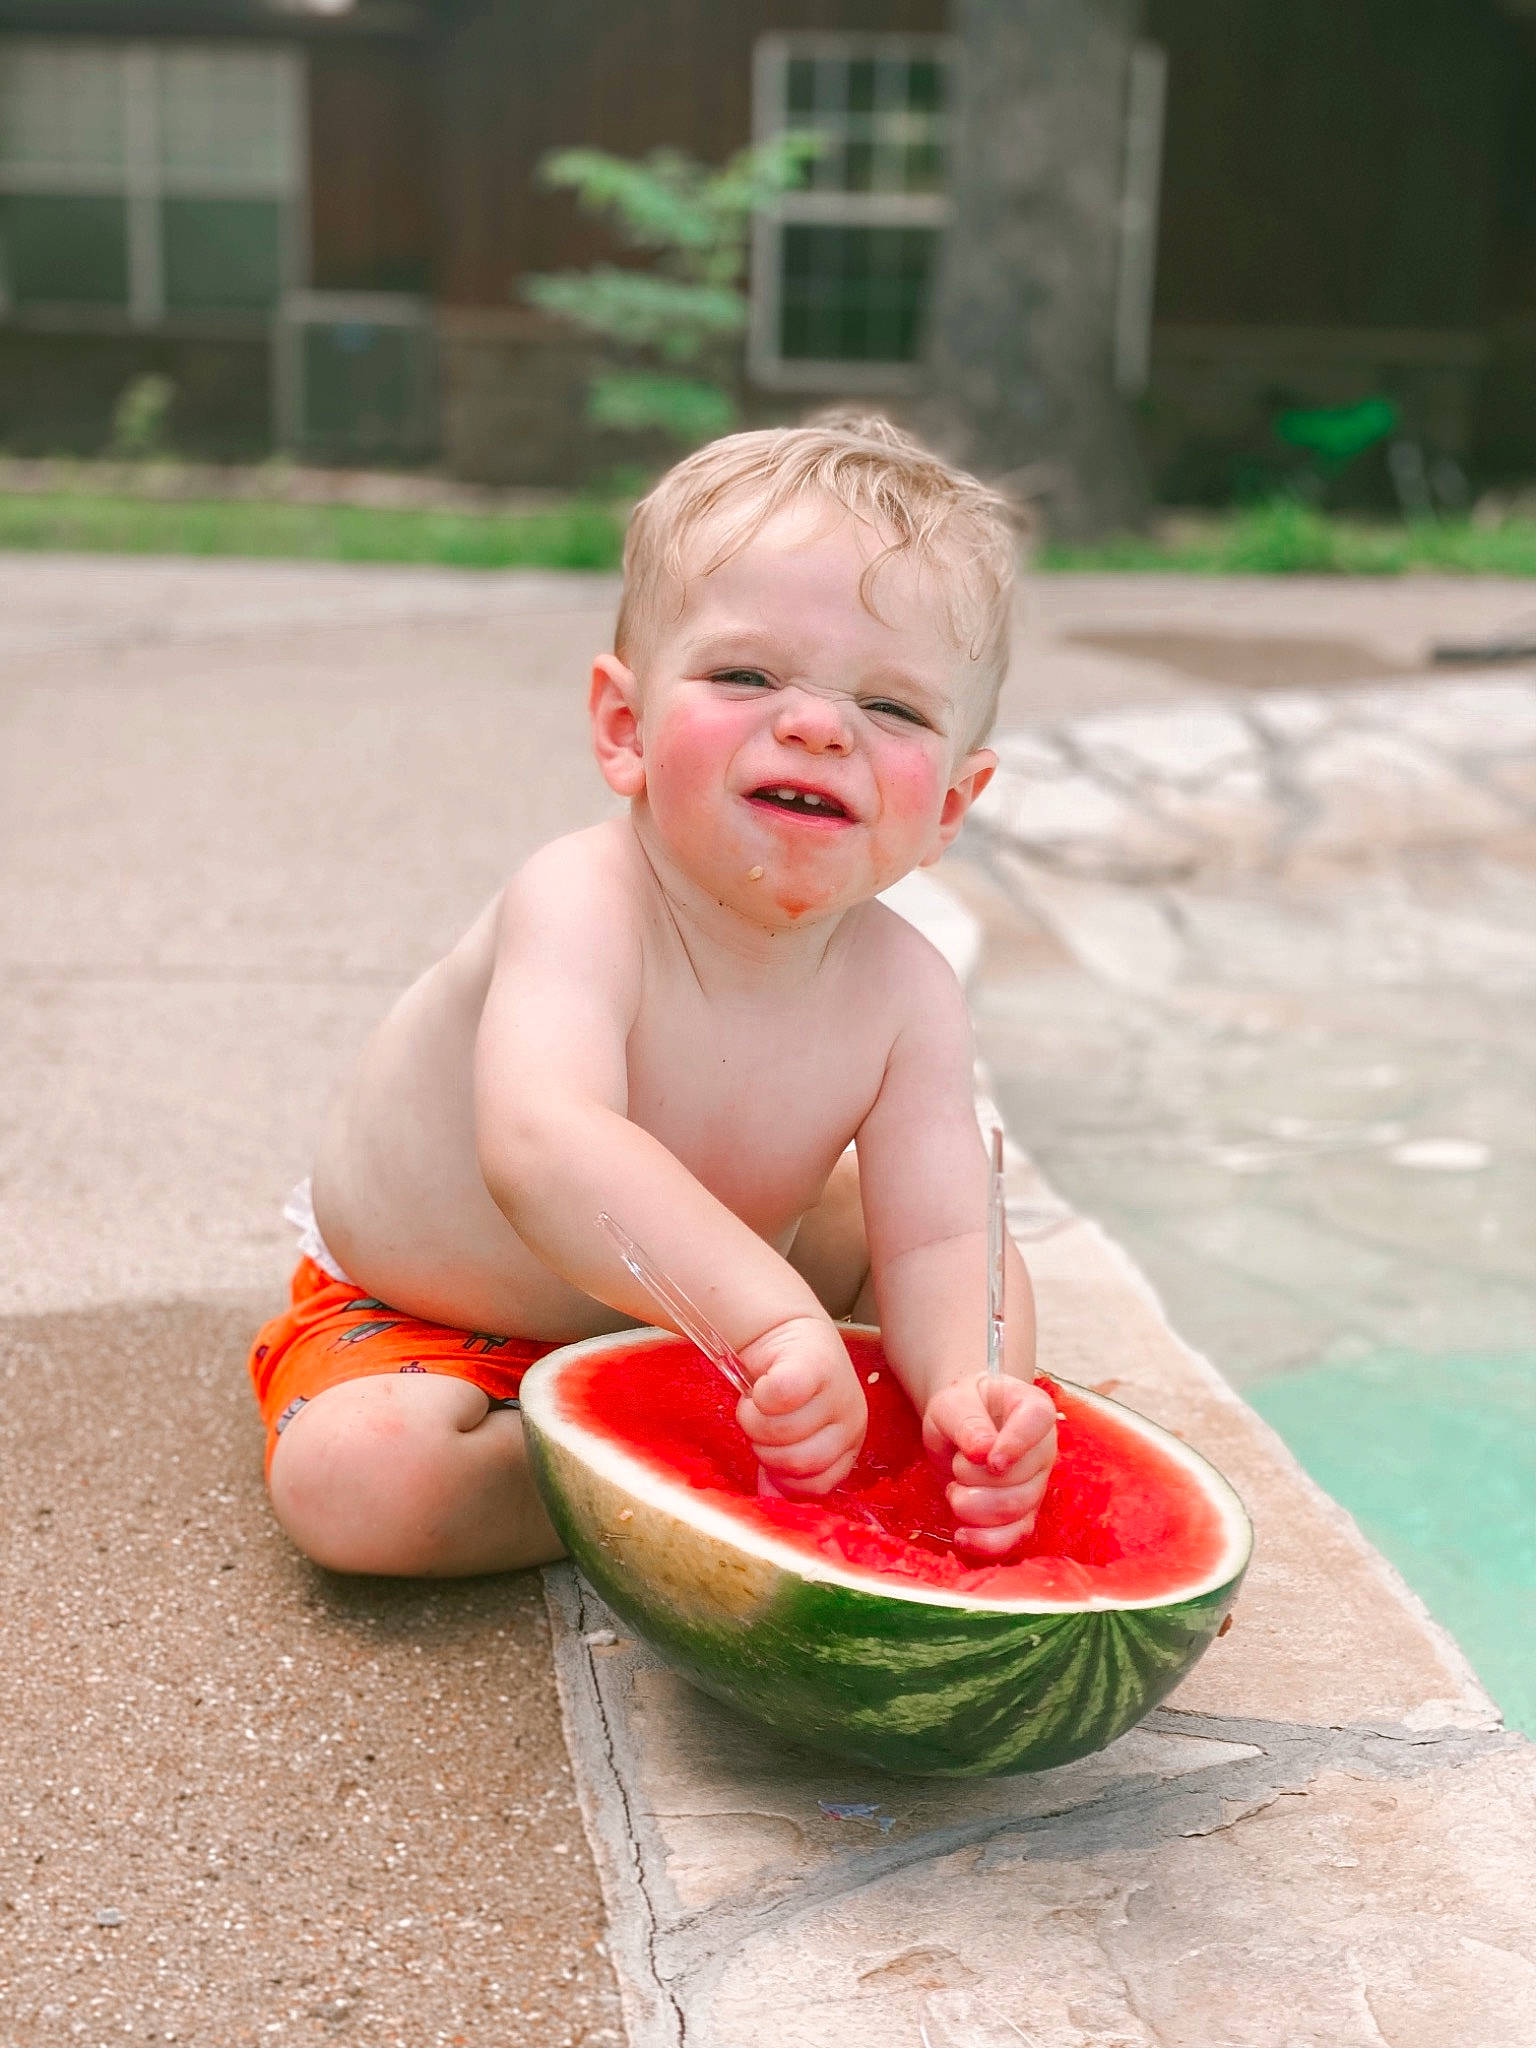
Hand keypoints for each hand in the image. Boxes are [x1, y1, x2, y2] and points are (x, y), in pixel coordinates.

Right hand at [736, 1315, 867, 1495]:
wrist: (787, 1335)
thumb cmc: (788, 1391)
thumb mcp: (792, 1437)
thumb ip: (782, 1471)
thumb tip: (768, 1500)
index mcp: (848, 1446)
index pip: (815, 1488)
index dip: (783, 1476)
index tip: (772, 1450)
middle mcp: (851, 1421)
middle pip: (798, 1462)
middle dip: (765, 1447)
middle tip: (761, 1422)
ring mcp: (838, 1392)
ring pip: (782, 1432)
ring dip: (755, 1419)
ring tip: (759, 1402)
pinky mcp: (815, 1365)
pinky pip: (779, 1397)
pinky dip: (758, 1396)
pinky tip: (760, 1385)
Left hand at [923, 1374, 1057, 1556]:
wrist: (958, 1426)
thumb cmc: (961, 1408)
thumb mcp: (954, 1403)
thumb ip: (967, 1422)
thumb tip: (981, 1450)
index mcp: (1034, 1409)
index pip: (1037, 1422)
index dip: (1014, 1444)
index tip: (989, 1459)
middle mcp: (1044, 1449)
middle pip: (1022, 1478)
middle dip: (974, 1477)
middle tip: (957, 1463)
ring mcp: (1037, 1485)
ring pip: (1015, 1511)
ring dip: (972, 1505)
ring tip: (955, 1488)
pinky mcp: (1024, 1515)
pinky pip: (1014, 1539)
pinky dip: (985, 1542)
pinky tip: (962, 1535)